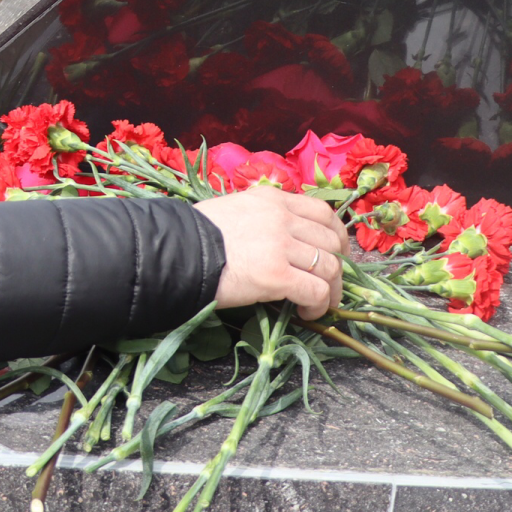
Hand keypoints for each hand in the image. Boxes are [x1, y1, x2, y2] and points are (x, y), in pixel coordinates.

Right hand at [195, 186, 346, 319]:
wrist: (175, 254)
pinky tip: (306, 312)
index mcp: (271, 200)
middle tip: (329, 284)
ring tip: (320, 303)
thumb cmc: (196, 237)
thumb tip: (281, 236)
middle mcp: (281, 218)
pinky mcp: (277, 275)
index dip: (336, 235)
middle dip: (337, 266)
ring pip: (328, 267)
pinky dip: (318, 305)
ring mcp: (280, 246)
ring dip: (331, 289)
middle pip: (330, 241)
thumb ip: (261, 217)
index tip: (336, 251)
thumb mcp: (233, 211)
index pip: (322, 212)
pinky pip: (316, 291)